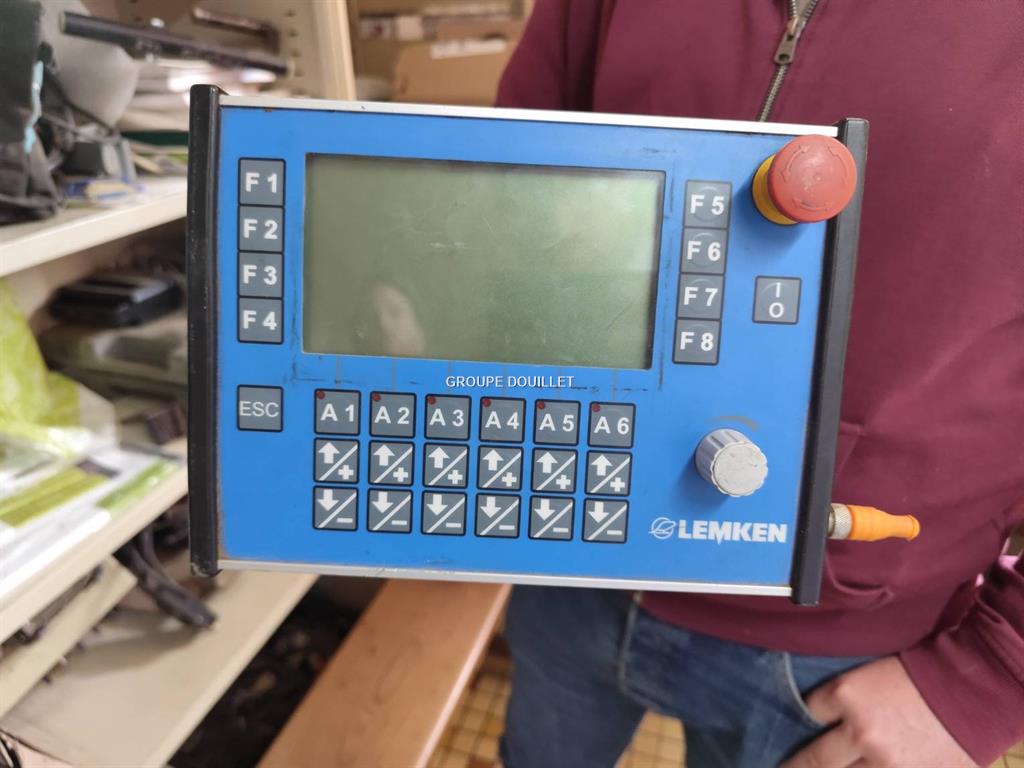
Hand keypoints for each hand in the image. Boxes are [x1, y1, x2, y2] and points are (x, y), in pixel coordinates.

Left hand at [781, 656, 975, 767]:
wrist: (973, 688)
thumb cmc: (922, 671)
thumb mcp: (870, 670)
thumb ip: (844, 694)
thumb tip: (816, 710)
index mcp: (847, 696)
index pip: (806, 712)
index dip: (800, 716)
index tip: (795, 724)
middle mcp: (860, 733)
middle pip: (813, 761)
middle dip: (796, 766)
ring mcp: (887, 763)